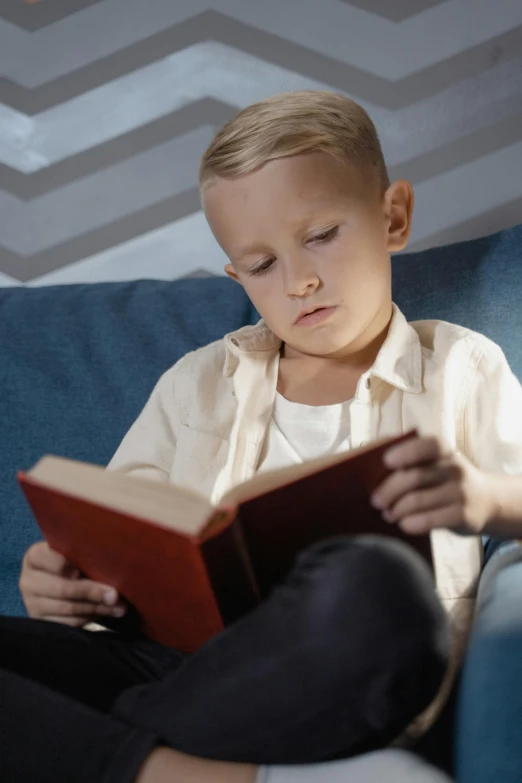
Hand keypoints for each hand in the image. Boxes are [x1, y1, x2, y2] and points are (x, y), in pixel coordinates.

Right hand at [20, 541, 126, 625]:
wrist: (60, 579)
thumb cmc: (72, 561)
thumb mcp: (75, 552)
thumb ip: (85, 554)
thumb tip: (112, 564)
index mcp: (35, 557)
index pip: (55, 560)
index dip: (75, 564)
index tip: (93, 566)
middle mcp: (28, 580)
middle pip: (62, 588)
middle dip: (92, 591)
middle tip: (115, 595)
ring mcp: (32, 604)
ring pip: (68, 608)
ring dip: (97, 608)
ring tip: (118, 607)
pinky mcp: (41, 622)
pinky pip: (69, 623)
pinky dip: (90, 618)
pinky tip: (106, 612)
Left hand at [370, 436, 496, 535]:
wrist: (487, 500)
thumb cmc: (446, 479)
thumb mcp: (435, 463)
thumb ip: (410, 459)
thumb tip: (367, 458)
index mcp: (443, 449)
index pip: (426, 445)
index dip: (406, 452)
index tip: (387, 461)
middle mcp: (454, 468)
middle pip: (414, 477)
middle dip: (389, 490)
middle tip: (375, 501)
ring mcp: (460, 492)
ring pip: (418, 500)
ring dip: (396, 509)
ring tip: (387, 514)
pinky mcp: (463, 516)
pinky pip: (430, 520)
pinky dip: (411, 523)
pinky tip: (403, 524)